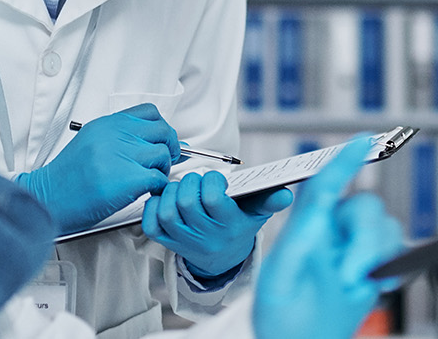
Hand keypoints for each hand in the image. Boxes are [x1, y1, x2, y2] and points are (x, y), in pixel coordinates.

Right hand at [15, 104, 180, 232]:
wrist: (48, 200)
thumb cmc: (66, 179)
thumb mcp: (90, 145)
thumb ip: (120, 139)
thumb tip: (151, 142)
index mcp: (106, 125)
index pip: (149, 113)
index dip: (160, 128)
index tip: (159, 141)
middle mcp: (115, 135)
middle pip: (162, 131)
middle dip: (169, 147)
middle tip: (164, 161)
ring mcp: (122, 155)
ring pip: (163, 155)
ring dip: (162, 170)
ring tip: (150, 180)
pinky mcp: (128, 179)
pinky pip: (159, 179)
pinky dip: (158, 188)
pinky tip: (147, 192)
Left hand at [142, 170, 292, 278]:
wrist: (223, 258)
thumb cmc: (239, 226)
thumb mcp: (258, 213)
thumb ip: (270, 201)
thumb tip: (286, 194)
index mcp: (229, 226)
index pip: (213, 199)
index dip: (211, 180)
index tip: (216, 178)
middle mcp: (205, 236)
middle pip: (187, 203)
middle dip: (189, 182)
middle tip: (196, 180)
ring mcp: (184, 241)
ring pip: (167, 213)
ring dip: (170, 193)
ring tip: (181, 188)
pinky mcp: (167, 242)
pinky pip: (152, 224)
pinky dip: (153, 207)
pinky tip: (165, 199)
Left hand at [254, 137, 403, 338]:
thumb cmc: (282, 320)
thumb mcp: (281, 278)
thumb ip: (298, 240)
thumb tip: (317, 205)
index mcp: (303, 231)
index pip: (324, 185)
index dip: (344, 161)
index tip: (362, 141)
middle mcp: (330, 235)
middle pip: (363, 206)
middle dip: (365, 240)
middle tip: (350, 274)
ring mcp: (352, 252)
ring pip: (384, 226)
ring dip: (375, 256)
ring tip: (354, 284)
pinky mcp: (372, 269)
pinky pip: (397, 249)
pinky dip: (394, 264)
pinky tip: (377, 283)